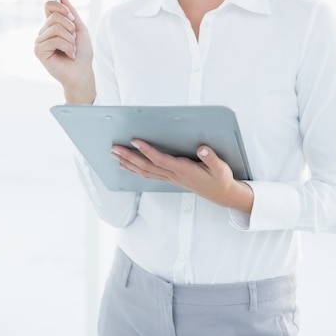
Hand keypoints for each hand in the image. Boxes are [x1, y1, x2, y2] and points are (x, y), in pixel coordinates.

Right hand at [34, 0, 95, 102]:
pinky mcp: (39, 51)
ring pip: (56, 28)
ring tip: (72, 50)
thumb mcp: (80, 29)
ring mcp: (40, 41)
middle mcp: (44, 31)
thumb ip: (71, 12)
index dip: (61, 7)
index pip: (49, 5)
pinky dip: (67, 47)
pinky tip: (68, 55)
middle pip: (55, 16)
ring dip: (70, 40)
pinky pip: (54, 40)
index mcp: (52, 25)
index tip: (72, 18)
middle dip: (71, 27)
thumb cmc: (82, 53)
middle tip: (74, 39)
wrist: (82, 72)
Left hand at [111, 140, 253, 212]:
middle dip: (129, 157)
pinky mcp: (170, 178)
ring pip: (145, 171)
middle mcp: (173, 175)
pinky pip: (148, 175)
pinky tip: (127, 165)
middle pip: (146, 166)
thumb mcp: (220, 168)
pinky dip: (135, 170)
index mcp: (183, 170)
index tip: (135, 141)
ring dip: (128, 163)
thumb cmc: (220, 179)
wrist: (221, 194)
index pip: (160, 160)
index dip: (147, 151)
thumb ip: (211, 157)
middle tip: (115, 148)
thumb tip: (202, 148)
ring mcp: (170, 178)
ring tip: (115, 155)